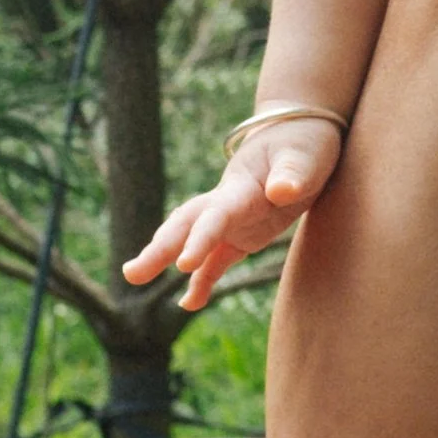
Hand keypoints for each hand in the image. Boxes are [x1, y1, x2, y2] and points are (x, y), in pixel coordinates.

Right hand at [122, 107, 347, 314]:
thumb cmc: (306, 143)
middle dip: (159, 249)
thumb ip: (294, 174)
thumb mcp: (306, 155)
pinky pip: (217, 260)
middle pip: (186, 224)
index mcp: (242, 186)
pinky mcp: (244, 233)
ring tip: (133, 277)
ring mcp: (233, 218)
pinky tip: (189, 304)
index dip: (199, 239)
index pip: (215, 215)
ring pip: (192, 240)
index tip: (183, 265)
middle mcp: (228, 202)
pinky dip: (202, 280)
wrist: (303, 133)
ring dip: (166, 259)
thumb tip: (280, 192)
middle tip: (131, 274)